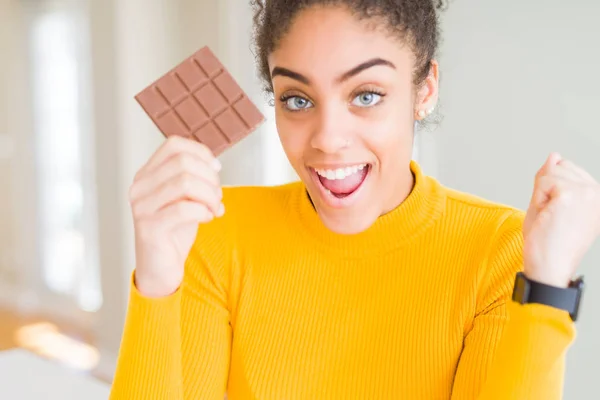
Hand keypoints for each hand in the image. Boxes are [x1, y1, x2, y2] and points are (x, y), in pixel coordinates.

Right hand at [128, 136, 223, 296]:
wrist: (160, 268)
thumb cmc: (174, 231)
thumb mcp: (184, 198)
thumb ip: (193, 179)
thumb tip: (214, 165)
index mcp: (146, 175)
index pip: (173, 145)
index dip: (201, 152)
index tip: (216, 169)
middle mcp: (139, 187)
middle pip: (183, 162)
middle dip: (210, 177)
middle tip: (217, 195)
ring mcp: (141, 207)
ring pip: (185, 182)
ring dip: (210, 195)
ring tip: (214, 208)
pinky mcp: (150, 227)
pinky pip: (184, 209)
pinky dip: (204, 211)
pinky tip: (207, 218)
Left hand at [523, 153, 599, 287]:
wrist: (548, 267)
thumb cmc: (547, 243)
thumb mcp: (547, 203)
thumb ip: (550, 178)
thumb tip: (554, 155)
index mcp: (595, 196)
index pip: (565, 170)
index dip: (550, 191)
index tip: (558, 216)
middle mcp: (597, 192)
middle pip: (557, 167)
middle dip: (544, 191)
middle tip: (551, 218)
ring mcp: (586, 192)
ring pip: (548, 173)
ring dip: (540, 196)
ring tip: (549, 219)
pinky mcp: (571, 194)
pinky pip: (541, 182)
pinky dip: (537, 200)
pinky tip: (547, 218)